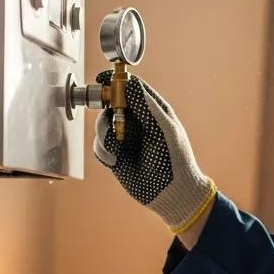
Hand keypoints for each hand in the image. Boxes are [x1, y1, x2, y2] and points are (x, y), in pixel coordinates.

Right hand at [92, 71, 215, 234]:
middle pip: (111, 104)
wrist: (171, 193)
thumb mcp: (164, 129)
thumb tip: (131, 84)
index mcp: (152, 110)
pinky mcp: (114, 155)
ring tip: (118, 148)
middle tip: (112, 118)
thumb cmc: (175, 159)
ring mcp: (124, 138)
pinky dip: (104, 151)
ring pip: (101, 125)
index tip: (103, 80)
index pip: (131, 88)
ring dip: (106, 135)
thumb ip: (148, 107)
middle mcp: (136, 122)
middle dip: (107, 110)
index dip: (116, 82)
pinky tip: (117, 160)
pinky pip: (99, 145)